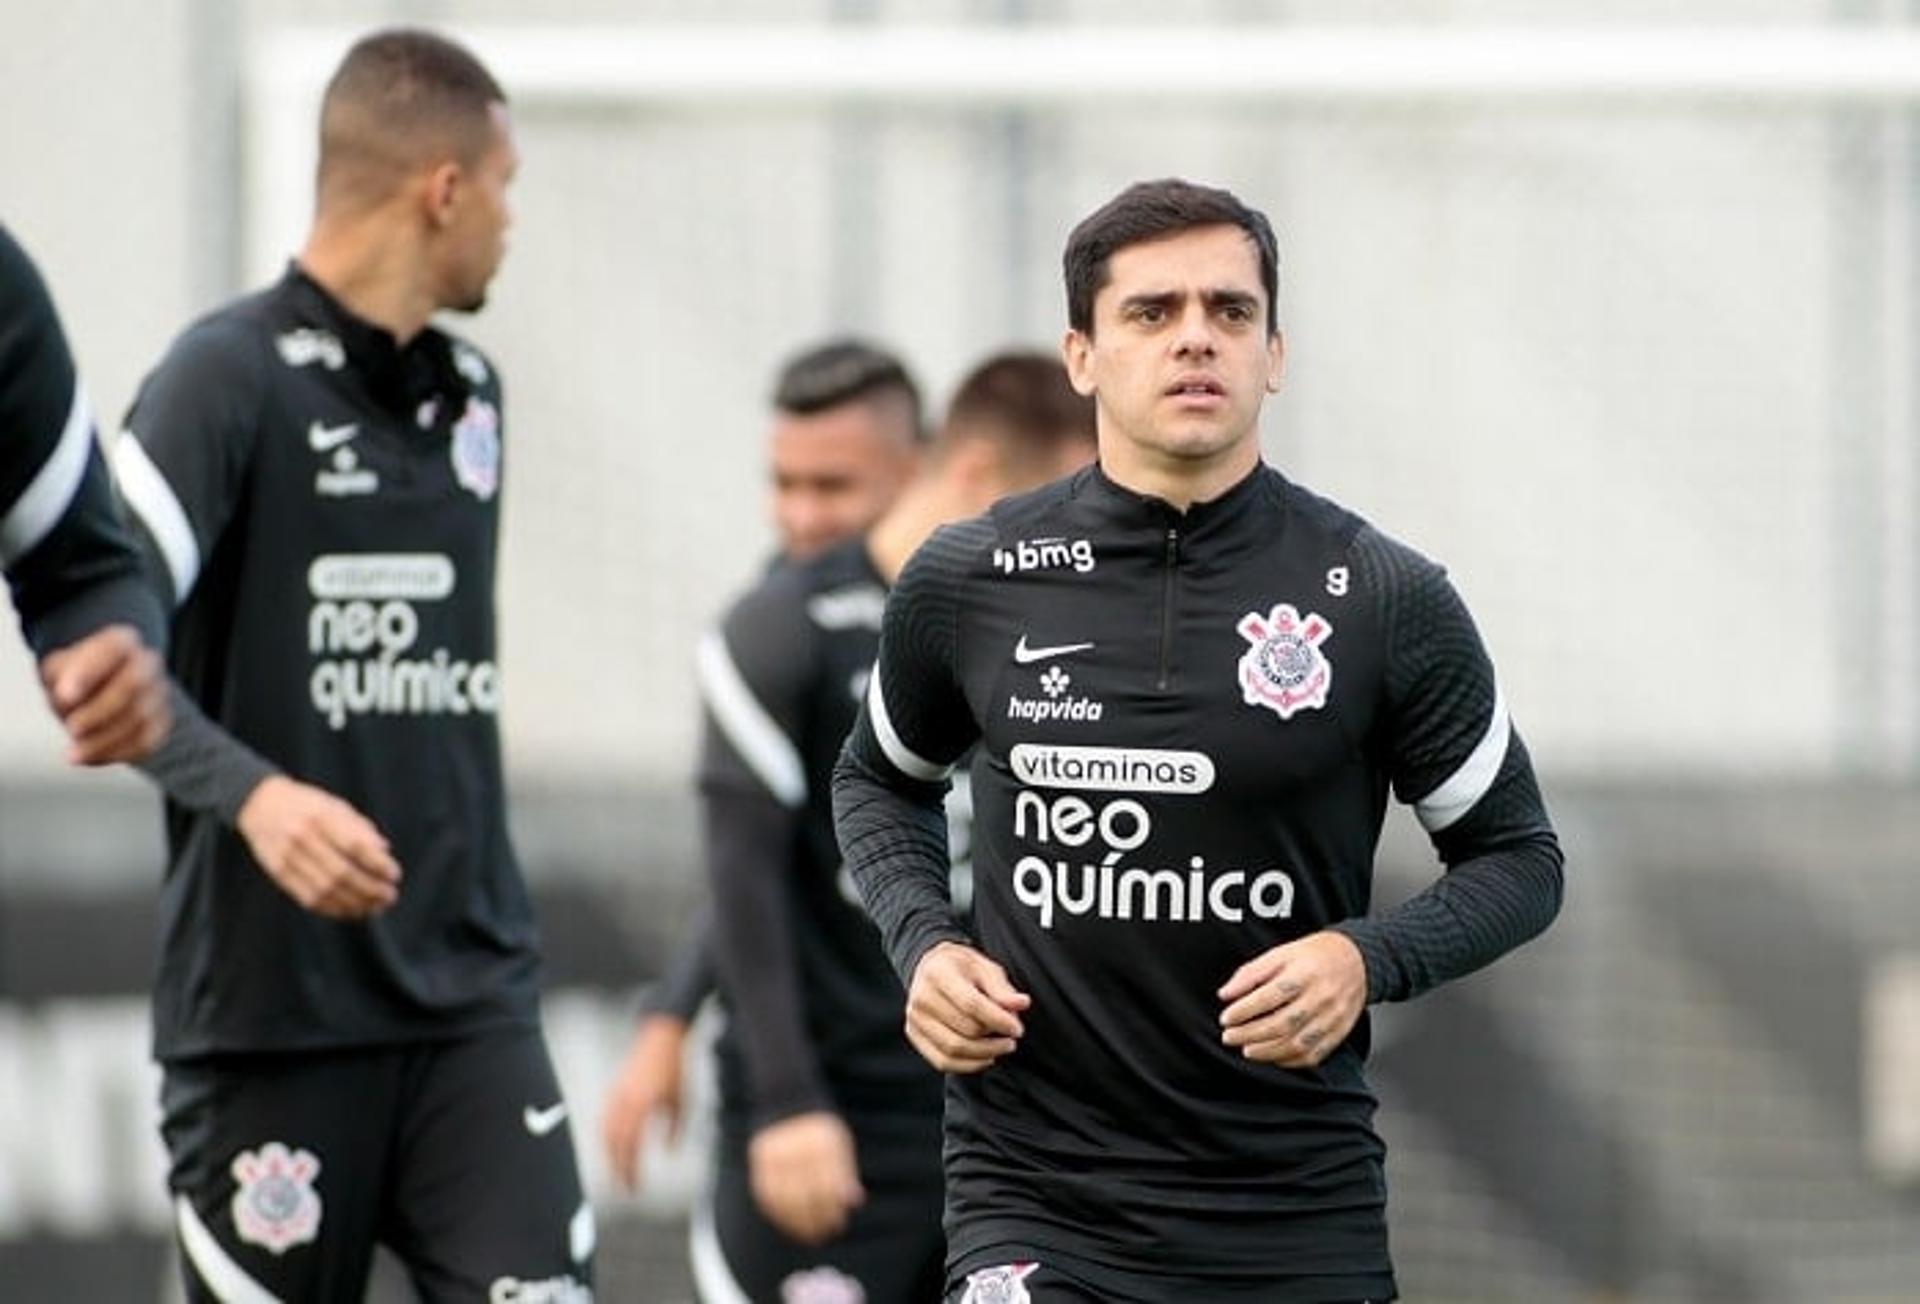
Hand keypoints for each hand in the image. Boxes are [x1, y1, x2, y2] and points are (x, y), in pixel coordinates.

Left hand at [38, 624, 168, 764]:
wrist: (95, 692)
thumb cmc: (74, 679)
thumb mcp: (57, 668)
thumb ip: (61, 676)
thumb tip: (69, 698)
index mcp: (122, 642)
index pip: (112, 650)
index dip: (89, 673)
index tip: (64, 695)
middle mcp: (147, 663)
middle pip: (134, 685)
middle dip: (100, 712)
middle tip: (72, 728)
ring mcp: (158, 694)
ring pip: (142, 719)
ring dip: (105, 741)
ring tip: (75, 753)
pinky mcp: (160, 723)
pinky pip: (146, 742)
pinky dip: (115, 754)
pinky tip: (89, 758)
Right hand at [235, 775, 401, 918]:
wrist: (259, 804)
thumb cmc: (307, 804)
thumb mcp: (335, 805)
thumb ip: (360, 828)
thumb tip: (384, 851)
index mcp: (321, 816)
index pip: (355, 846)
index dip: (377, 864)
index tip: (394, 875)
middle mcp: (303, 837)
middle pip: (342, 873)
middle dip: (370, 889)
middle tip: (390, 896)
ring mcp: (288, 858)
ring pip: (326, 890)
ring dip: (355, 904)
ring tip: (375, 907)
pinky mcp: (279, 874)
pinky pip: (308, 898)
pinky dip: (334, 909)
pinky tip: (352, 910)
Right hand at [601, 1013, 689, 1191]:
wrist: (662, 1037)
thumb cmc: (673, 1068)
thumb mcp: (681, 1102)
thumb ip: (674, 1130)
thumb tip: (670, 1152)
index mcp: (641, 1109)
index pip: (630, 1150)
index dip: (630, 1172)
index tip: (633, 1187)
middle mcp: (624, 1104)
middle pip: (613, 1145)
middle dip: (616, 1168)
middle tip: (622, 1185)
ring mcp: (615, 1095)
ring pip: (603, 1133)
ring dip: (607, 1154)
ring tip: (614, 1169)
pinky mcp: (613, 1089)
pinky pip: (602, 1118)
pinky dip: (603, 1135)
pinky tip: (609, 1143)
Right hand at [747, 1111, 865, 1245]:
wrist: (787, 1101)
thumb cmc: (819, 1130)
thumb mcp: (838, 1143)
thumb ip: (845, 1171)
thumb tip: (854, 1201)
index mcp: (822, 1142)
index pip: (828, 1185)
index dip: (832, 1209)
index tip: (837, 1224)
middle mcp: (797, 1147)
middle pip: (806, 1193)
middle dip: (816, 1218)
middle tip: (823, 1233)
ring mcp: (776, 1152)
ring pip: (784, 1197)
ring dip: (796, 1221)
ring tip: (808, 1233)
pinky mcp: (760, 1158)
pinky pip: (767, 1193)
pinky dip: (778, 1212)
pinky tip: (789, 1222)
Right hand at [904, 941, 1029, 1074]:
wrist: (931, 968)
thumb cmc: (961, 968)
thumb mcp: (984, 967)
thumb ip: (1002, 988)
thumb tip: (1021, 1005)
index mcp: (938, 973)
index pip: (971, 1004)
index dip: (998, 1019)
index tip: (1017, 1028)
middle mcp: (921, 997)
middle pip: (965, 1028)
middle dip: (995, 1036)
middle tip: (1012, 1034)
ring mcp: (915, 1019)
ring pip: (954, 1049)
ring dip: (985, 1053)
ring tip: (1004, 1046)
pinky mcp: (914, 1035)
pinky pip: (942, 1061)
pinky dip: (969, 1065)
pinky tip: (987, 1057)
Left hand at [1218, 931, 1367, 1068]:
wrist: (1356, 961)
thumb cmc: (1313, 956)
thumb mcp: (1280, 954)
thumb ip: (1251, 974)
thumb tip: (1225, 994)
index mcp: (1304, 973)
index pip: (1270, 996)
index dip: (1244, 1010)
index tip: (1225, 1018)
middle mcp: (1321, 996)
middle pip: (1282, 1023)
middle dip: (1250, 1034)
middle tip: (1229, 1037)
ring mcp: (1333, 1017)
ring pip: (1297, 1043)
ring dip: (1267, 1052)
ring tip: (1247, 1050)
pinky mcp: (1339, 1032)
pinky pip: (1314, 1054)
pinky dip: (1290, 1060)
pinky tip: (1272, 1056)